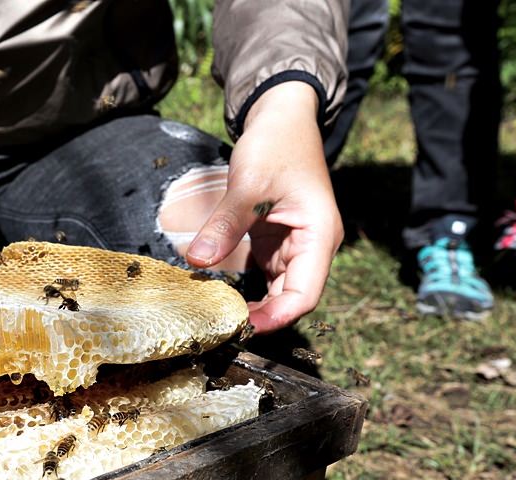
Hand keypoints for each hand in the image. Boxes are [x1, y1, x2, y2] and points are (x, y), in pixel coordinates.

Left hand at [186, 81, 342, 332]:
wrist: (281, 117)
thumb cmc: (275, 143)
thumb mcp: (248, 182)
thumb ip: (225, 223)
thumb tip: (197, 260)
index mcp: (318, 236)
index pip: (304, 295)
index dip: (276, 318)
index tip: (242, 327)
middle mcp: (312, 247)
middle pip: (291, 299)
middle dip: (261, 316)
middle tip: (220, 326)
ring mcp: (295, 246)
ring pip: (277, 291)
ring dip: (252, 305)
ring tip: (216, 315)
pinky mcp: (276, 242)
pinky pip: (264, 276)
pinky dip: (246, 288)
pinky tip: (219, 295)